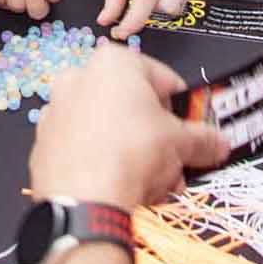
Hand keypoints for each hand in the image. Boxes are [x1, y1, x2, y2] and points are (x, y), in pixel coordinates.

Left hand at [29, 46, 225, 207]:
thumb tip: (217, 143)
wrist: (85, 200)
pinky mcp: (45, 144)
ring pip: (109, 129)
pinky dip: (105, 162)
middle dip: (157, 137)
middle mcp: (79, 78)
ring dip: (135, 154)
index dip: (182, 107)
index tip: (190, 128)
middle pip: (133, 106)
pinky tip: (124, 187)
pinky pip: (86, 148)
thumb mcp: (181, 143)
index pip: (162, 78)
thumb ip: (203, 139)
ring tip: (154, 182)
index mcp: (113, 63)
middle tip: (174, 160)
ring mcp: (58, 111)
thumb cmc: (129, 155)